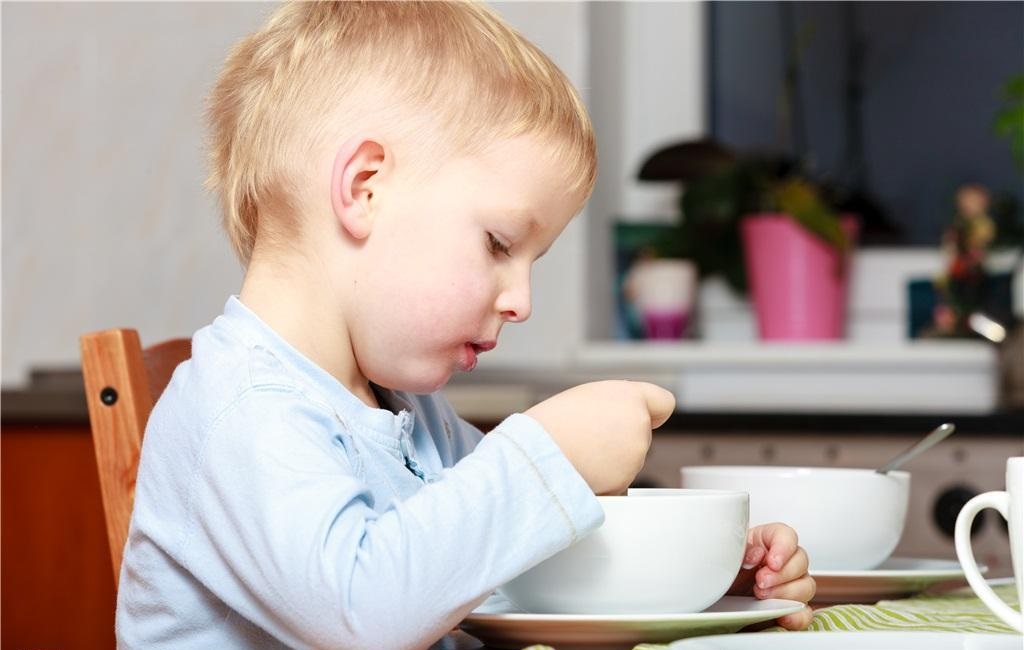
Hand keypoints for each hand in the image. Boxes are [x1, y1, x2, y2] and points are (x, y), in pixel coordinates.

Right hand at [524, 380, 674, 494]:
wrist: (534, 455)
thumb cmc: (550, 424)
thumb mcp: (584, 398)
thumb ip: (613, 405)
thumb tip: (624, 422)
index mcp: (629, 397)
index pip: (663, 402)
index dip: (652, 411)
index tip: (646, 417)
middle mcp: (638, 425)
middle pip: (639, 435)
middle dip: (619, 440)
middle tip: (586, 438)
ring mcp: (634, 456)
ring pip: (628, 461)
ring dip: (609, 461)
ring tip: (578, 452)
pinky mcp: (625, 482)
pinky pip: (618, 483)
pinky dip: (604, 482)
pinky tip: (581, 471)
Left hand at [727, 523, 815, 629]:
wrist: (717, 594)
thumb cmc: (724, 570)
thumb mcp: (728, 555)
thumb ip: (742, 550)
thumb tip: (756, 554)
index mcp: (768, 541)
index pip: (787, 536)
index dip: (784, 548)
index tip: (772, 562)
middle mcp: (784, 561)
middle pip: (801, 561)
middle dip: (781, 574)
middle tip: (760, 582)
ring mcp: (791, 584)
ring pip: (806, 586)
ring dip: (786, 593)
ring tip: (761, 597)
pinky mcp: (790, 607)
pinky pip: (804, 613)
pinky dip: (797, 616)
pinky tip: (782, 616)